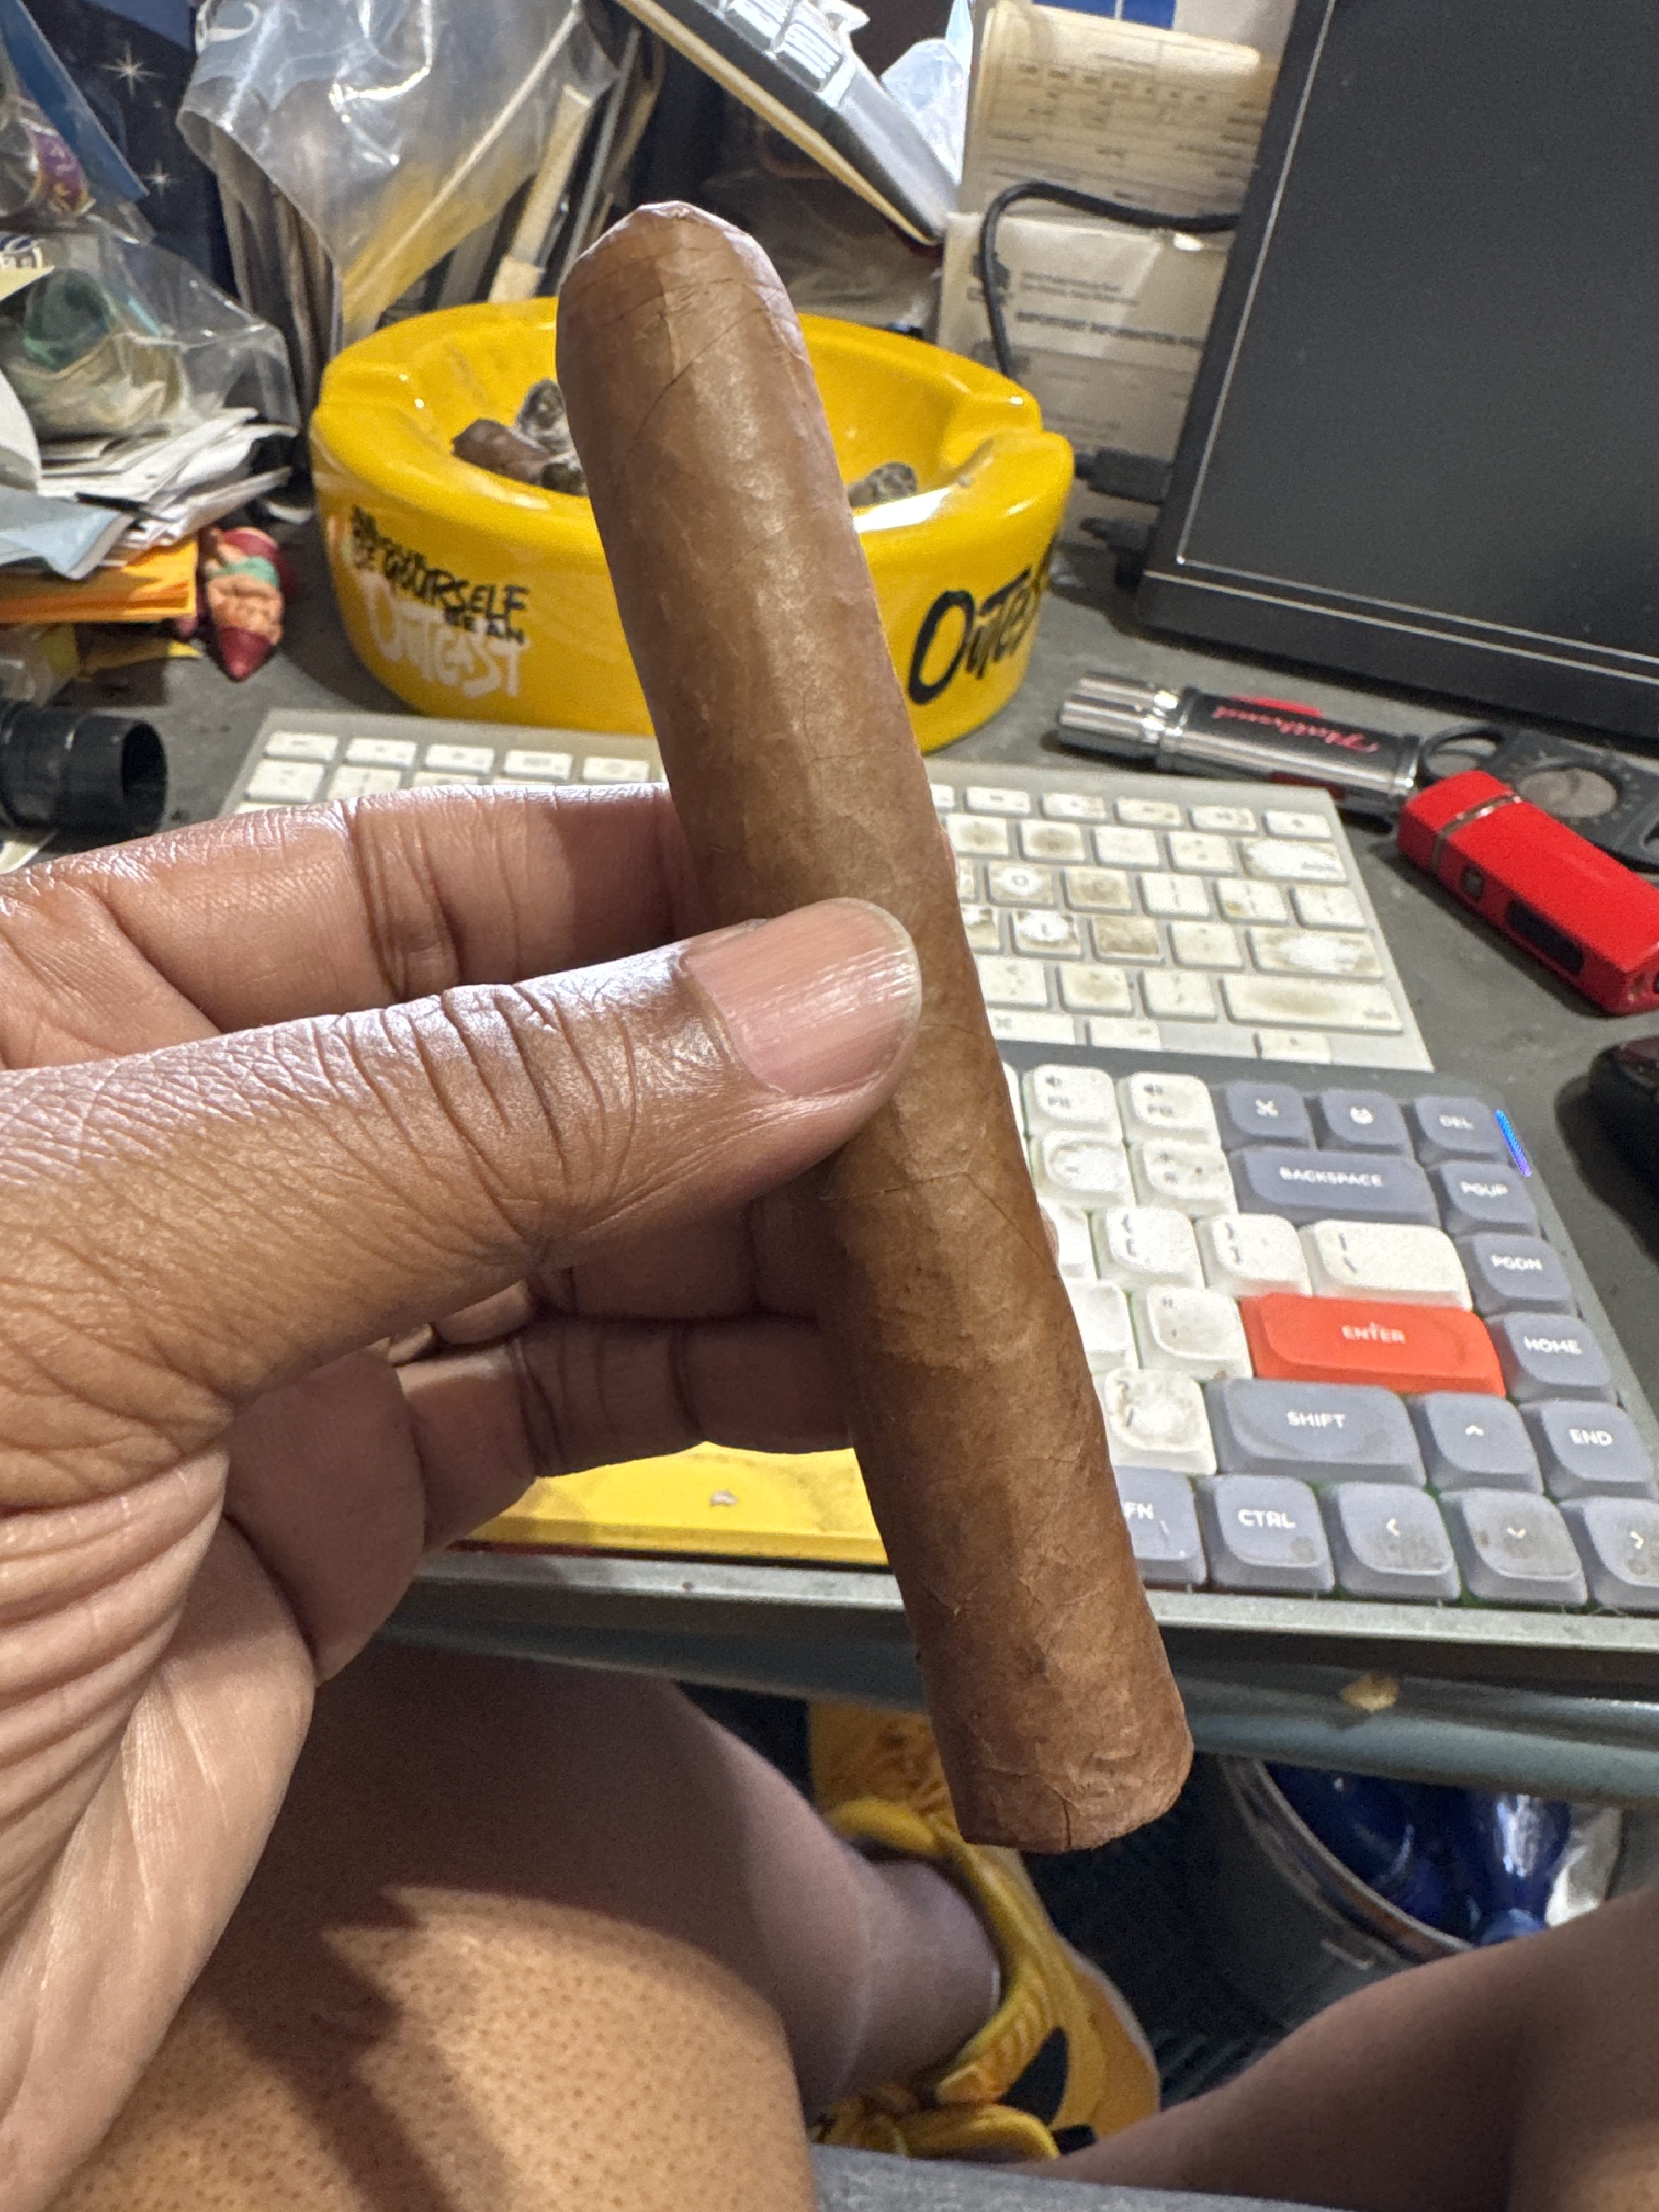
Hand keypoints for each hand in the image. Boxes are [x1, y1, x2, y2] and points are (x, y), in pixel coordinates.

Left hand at [0, 787, 919, 2208]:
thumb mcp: (112, 1273)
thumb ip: (463, 1117)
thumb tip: (800, 996)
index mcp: (74, 1019)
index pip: (409, 882)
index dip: (636, 879)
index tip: (843, 898)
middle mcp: (189, 1171)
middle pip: (528, 1067)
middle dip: (733, 1082)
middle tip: (925, 1111)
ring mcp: (263, 1355)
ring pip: (571, 1244)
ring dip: (753, 1241)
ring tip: (916, 1251)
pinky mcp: (329, 1534)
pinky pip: (560, 1411)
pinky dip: (705, 1385)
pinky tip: (827, 1369)